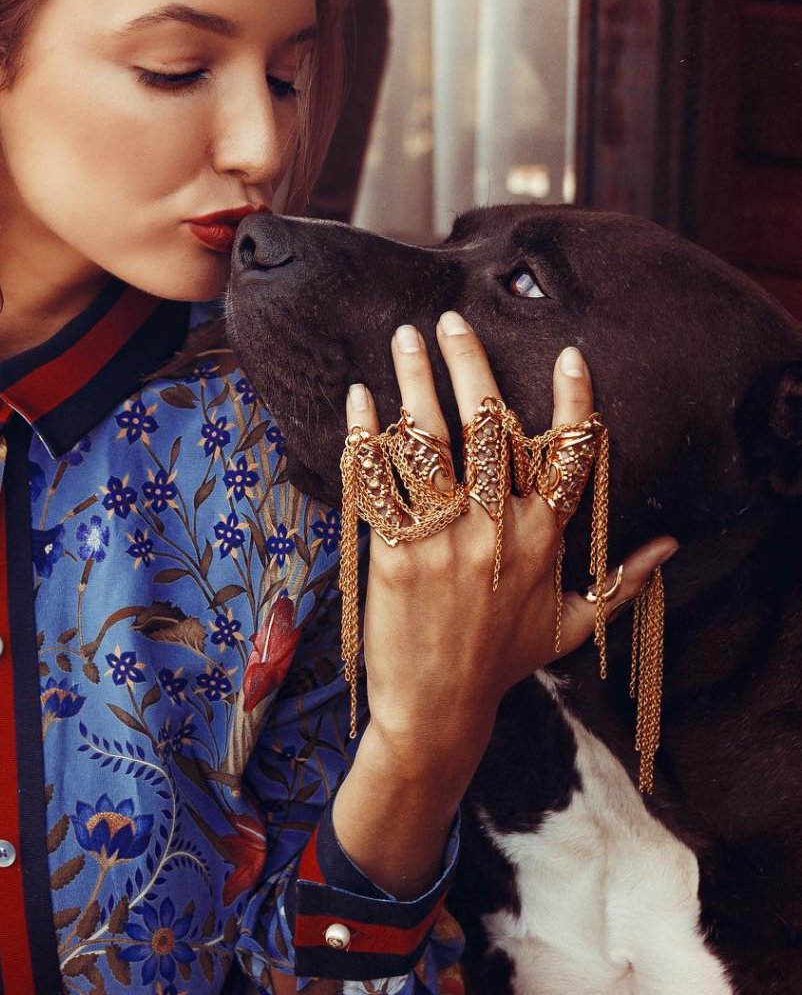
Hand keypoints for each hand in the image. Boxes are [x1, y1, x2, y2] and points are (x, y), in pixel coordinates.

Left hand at [344, 311, 676, 789]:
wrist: (437, 711)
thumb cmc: (504, 662)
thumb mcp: (572, 626)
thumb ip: (621, 583)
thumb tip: (671, 548)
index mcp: (543, 540)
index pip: (569, 457)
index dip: (574, 402)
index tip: (569, 354)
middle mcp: (498, 530)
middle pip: (490, 428)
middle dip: (471, 364)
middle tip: (452, 321)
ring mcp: (445, 539)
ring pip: (431, 440)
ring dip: (417, 379)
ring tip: (405, 336)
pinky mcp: (395, 551)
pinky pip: (380, 479)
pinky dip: (366, 433)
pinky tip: (359, 397)